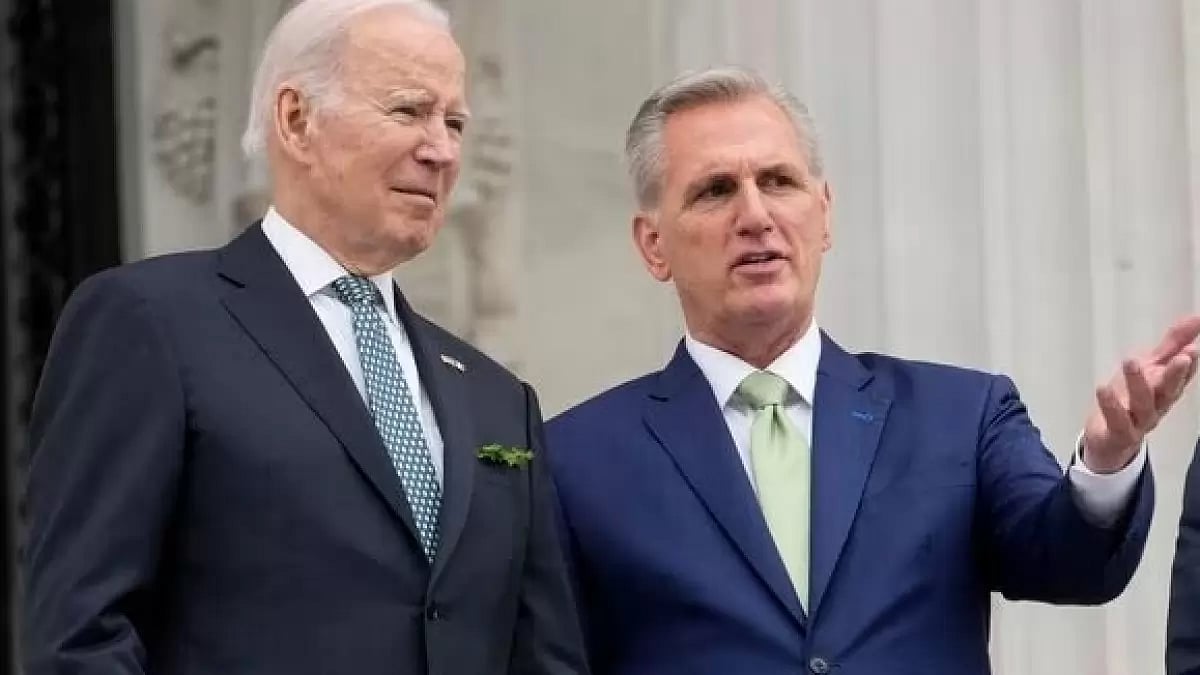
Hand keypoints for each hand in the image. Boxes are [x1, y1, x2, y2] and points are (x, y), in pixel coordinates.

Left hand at [1082, 315, 1199, 472]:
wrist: (1110, 439)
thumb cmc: (1132, 400)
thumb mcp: (1151, 367)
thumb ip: (1172, 343)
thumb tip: (1195, 319)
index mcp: (1166, 388)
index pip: (1183, 376)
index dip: (1190, 364)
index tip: (1193, 348)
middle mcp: (1157, 405)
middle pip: (1169, 390)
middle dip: (1176, 374)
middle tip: (1182, 357)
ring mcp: (1138, 421)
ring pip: (1143, 404)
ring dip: (1139, 383)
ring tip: (1131, 362)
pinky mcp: (1118, 433)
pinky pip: (1117, 420)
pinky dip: (1111, 405)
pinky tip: (1103, 389)